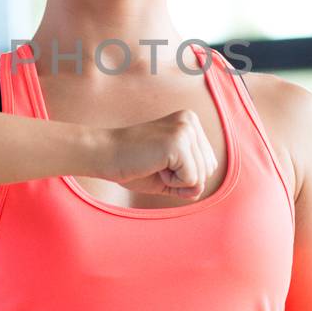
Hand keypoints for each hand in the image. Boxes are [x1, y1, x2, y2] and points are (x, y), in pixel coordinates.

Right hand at [101, 109, 218, 199]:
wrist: (103, 155)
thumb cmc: (132, 164)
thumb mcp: (168, 172)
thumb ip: (190, 180)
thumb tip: (200, 189)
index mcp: (190, 122)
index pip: (208, 164)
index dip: (185, 175)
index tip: (159, 162)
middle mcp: (190, 121)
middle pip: (208, 170)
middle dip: (183, 179)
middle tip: (155, 164)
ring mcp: (185, 130)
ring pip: (201, 177)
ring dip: (176, 181)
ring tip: (153, 164)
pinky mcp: (178, 143)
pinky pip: (191, 180)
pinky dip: (171, 183)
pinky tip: (152, 166)